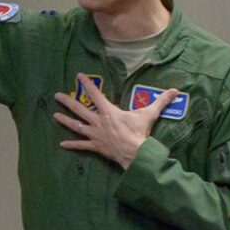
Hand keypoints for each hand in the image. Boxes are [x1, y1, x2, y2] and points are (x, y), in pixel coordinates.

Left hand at [53, 84, 178, 169]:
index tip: (78, 76)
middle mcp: (98, 122)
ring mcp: (95, 135)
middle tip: (56, 95)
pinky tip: (62, 144)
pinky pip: (81, 146)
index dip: (86, 84)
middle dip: (67, 101)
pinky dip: (72, 145)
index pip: (95, 94)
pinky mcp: (95, 147)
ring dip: (65, 121)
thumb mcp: (149, 114)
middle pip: (79, 109)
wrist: (135, 154)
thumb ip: (161, 101)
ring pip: (76, 126)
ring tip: (54, 116)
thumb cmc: (140, 133)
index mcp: (108, 111)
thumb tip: (175, 91)